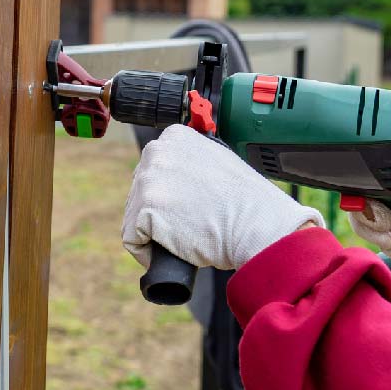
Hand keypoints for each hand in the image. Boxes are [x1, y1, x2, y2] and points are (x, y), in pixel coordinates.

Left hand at [123, 126, 324, 270]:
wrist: (257, 226)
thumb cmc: (246, 202)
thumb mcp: (218, 162)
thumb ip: (191, 162)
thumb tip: (175, 178)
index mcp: (175, 136)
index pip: (153, 169)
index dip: (166, 194)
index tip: (183, 207)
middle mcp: (157, 152)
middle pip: (140, 192)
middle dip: (157, 212)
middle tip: (186, 226)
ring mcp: (149, 180)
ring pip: (134, 216)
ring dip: (153, 233)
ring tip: (183, 239)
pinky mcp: (145, 208)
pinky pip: (133, 239)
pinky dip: (147, 252)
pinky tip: (171, 252)